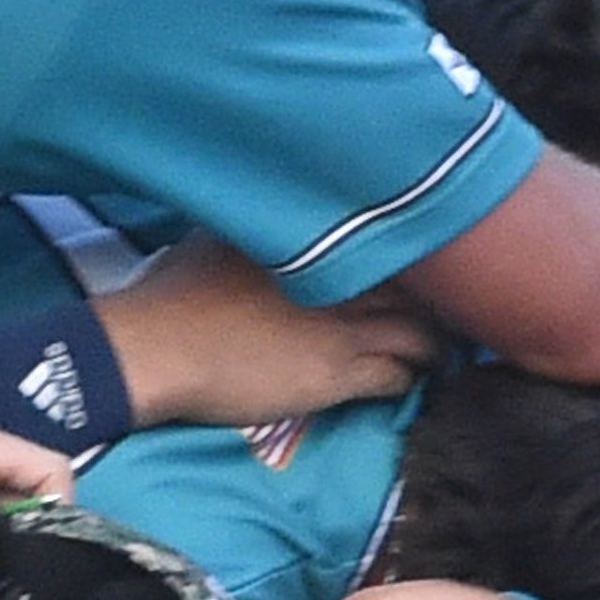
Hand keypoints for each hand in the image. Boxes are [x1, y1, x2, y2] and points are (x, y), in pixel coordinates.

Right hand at [92, 241, 436, 430]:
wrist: (156, 349)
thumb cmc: (171, 292)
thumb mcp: (216, 237)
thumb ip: (257, 228)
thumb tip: (263, 217)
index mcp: (311, 238)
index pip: (385, 241)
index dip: (406, 260)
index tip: (413, 270)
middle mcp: (336, 276)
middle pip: (415, 286)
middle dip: (434, 302)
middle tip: (443, 314)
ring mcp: (341, 326)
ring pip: (419, 333)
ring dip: (431, 346)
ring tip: (436, 352)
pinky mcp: (336, 373)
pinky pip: (396, 377)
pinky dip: (408, 380)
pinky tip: (407, 383)